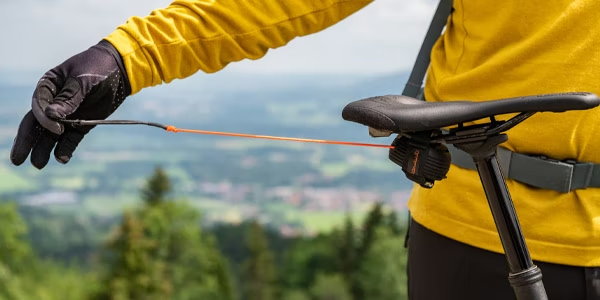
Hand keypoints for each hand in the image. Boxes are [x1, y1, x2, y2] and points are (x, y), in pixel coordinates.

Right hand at [10, 40, 130, 168]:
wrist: (120, 70)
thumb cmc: (97, 68)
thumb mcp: (83, 80)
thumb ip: (69, 98)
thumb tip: (51, 116)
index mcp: (47, 87)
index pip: (38, 107)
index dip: (44, 120)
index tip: (58, 128)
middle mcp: (53, 103)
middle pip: (36, 124)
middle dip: (26, 142)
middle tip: (18, 160)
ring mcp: (67, 115)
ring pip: (51, 135)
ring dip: (43, 149)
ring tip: (38, 164)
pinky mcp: (81, 124)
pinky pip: (70, 139)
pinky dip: (65, 149)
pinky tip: (62, 159)